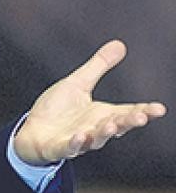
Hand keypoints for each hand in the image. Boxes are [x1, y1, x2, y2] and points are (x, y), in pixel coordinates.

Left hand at [14, 40, 165, 165]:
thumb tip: (119, 45)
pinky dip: (75, 144)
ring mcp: (78, 140)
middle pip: (116, 127)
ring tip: (111, 124)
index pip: (127, 112)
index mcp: (102, 114)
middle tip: (140, 117)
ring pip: (95, 139)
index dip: (144, 111)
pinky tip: (80, 136)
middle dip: (128, 122)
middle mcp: (94, 129)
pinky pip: (69, 147)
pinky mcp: (60, 147)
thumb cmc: (57, 108)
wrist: (33, 130)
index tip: (159, 108)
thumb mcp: (79, 83)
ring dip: (104, 133)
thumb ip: (99, 66)